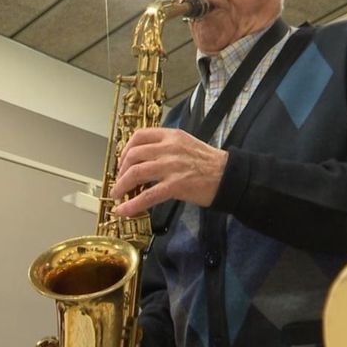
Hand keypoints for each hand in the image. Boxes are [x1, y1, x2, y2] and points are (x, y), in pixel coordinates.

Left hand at [110, 128, 226, 216]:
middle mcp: (168, 148)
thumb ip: (166, 146)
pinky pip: (148, 195)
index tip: (123, 161)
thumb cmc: (209, 162)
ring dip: (121, 185)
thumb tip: (146, 159)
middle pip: (133, 155)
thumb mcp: (186, 144)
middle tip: (121, 181)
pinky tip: (124, 210)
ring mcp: (171, 166)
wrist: (229, 176)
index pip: (140, 136)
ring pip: (136, 173)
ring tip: (117, 195)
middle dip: (121, 170)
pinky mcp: (175, 185)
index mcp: (171, 135)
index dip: (126, 149)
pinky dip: (132, 204)